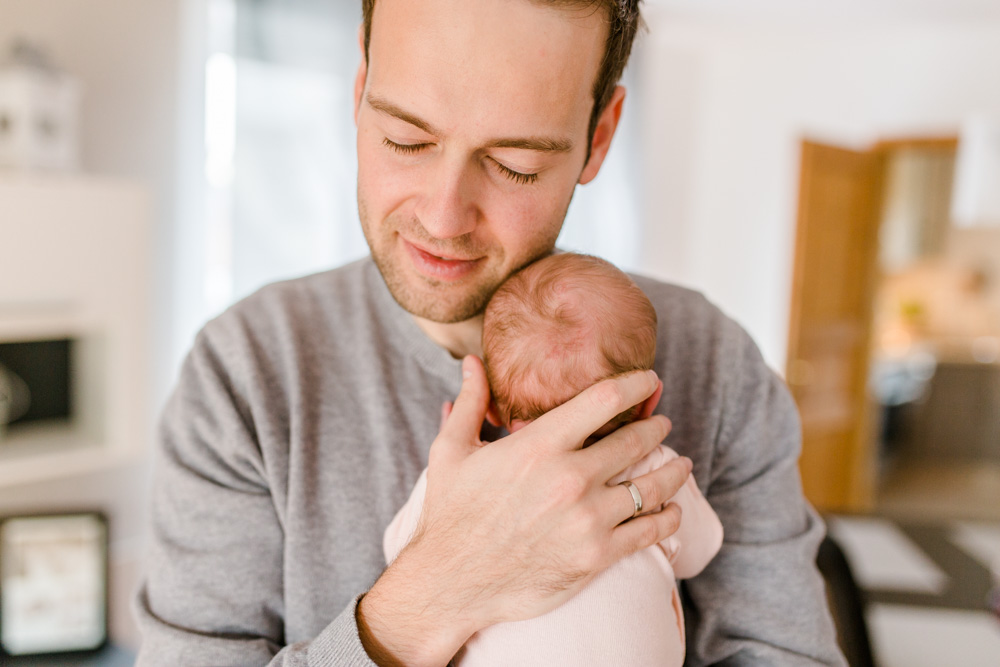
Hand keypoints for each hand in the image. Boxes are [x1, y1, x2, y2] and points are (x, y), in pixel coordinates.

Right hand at [358, 356, 690, 665]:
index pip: (606, 399)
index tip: (649, 380)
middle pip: (637, 440)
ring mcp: (588, 518)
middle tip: (663, 423)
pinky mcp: (596, 555)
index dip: (636, 383)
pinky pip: (650, 531)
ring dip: (673, 471)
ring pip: (652, 486)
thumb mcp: (451, 451)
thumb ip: (472, 403)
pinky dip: (669, 518)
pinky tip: (672, 511)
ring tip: (681, 464)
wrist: (451, 582)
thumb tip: (471, 361)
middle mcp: (570, 477)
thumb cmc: (450, 513)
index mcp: (539, 444)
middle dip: (656, 428)